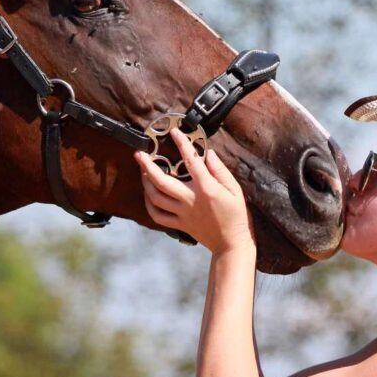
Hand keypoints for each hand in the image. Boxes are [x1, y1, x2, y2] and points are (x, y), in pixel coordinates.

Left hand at [134, 129, 254, 254]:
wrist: (231, 244)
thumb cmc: (236, 216)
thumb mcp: (235, 190)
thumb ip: (220, 170)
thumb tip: (208, 154)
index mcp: (206, 188)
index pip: (191, 160)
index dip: (181, 144)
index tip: (174, 132)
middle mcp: (190, 199)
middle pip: (161, 180)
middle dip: (147, 165)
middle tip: (139, 154)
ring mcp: (182, 213)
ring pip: (155, 197)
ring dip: (145, 182)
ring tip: (143, 171)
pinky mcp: (179, 224)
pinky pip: (157, 215)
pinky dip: (149, 204)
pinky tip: (148, 195)